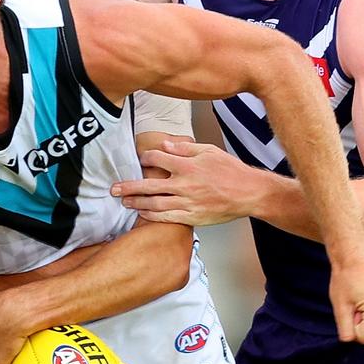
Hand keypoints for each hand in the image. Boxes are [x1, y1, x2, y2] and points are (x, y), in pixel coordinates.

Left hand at [110, 140, 267, 225]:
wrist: (249, 193)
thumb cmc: (231, 171)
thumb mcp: (209, 151)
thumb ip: (186, 149)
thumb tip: (166, 146)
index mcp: (188, 166)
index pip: (158, 160)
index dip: (146, 158)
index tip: (141, 159)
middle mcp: (184, 185)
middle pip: (149, 185)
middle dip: (129, 186)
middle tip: (114, 188)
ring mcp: (188, 203)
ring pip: (155, 204)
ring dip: (137, 203)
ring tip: (124, 201)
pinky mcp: (192, 217)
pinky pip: (167, 217)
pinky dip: (152, 216)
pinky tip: (143, 214)